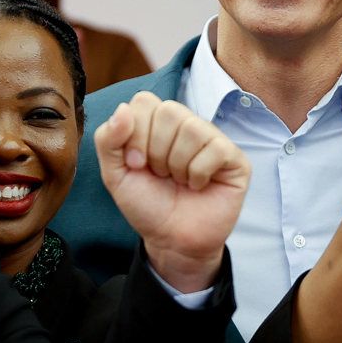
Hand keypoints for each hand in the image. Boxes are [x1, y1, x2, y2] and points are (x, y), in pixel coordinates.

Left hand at [94, 91, 248, 292]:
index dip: (136, 133)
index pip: (145, 102)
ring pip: (192, 129)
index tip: (136, 164)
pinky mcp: (234, 158)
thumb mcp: (115, 174)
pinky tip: (198, 186)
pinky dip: (199, 173)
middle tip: (161, 175)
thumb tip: (123, 109)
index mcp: (157, 123)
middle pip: (169, 111)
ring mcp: (212, 139)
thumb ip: (108, 140)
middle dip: (156, 151)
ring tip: (179, 181)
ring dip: (177, 165)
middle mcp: (186, 125)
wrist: (171, 240)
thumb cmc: (147, 205)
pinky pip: (215, 149)